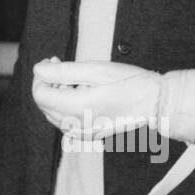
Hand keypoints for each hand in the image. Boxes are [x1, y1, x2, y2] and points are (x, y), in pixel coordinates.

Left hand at [31, 58, 194, 143]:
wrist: (156, 103)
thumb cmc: (130, 82)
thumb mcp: (95, 69)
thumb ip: (63, 71)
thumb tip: (38, 69)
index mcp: (77, 108)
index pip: (40, 95)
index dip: (40, 76)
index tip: (52, 60)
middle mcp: (77, 125)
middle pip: (44, 105)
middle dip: (48, 83)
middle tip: (61, 64)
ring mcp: (84, 133)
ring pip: (53, 114)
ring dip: (56, 94)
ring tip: (73, 78)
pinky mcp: (90, 135)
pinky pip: (65, 123)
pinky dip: (64, 107)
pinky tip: (79, 93)